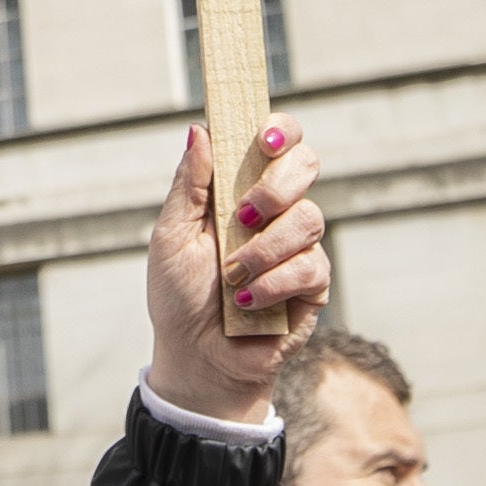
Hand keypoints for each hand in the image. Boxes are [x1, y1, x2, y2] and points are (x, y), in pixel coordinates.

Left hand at [145, 112, 329, 425]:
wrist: (196, 355)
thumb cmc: (179, 295)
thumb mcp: (171, 237)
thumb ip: (190, 186)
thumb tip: (200, 130)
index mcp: (240, 189)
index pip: (276, 142)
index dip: (280, 130)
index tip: (264, 139)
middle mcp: (275, 211)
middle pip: (306, 165)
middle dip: (278, 186)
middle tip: (245, 214)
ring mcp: (298, 246)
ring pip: (308, 219)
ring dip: (263, 250)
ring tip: (232, 276)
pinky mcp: (314, 284)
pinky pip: (310, 268)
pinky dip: (273, 284)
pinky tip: (247, 302)